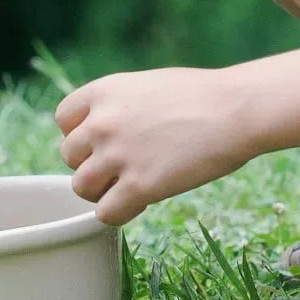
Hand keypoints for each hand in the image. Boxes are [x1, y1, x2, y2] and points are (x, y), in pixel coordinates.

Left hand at [56, 68, 257, 225]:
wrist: (236, 110)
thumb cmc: (202, 96)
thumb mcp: (147, 86)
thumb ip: (119, 106)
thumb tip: (103, 132)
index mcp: (102, 91)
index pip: (64, 120)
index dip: (81, 135)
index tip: (103, 143)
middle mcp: (101, 122)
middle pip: (70, 157)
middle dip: (93, 164)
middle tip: (122, 169)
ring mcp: (117, 155)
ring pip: (81, 188)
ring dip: (102, 192)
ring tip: (128, 188)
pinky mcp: (138, 187)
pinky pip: (105, 214)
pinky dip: (119, 213)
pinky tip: (141, 203)